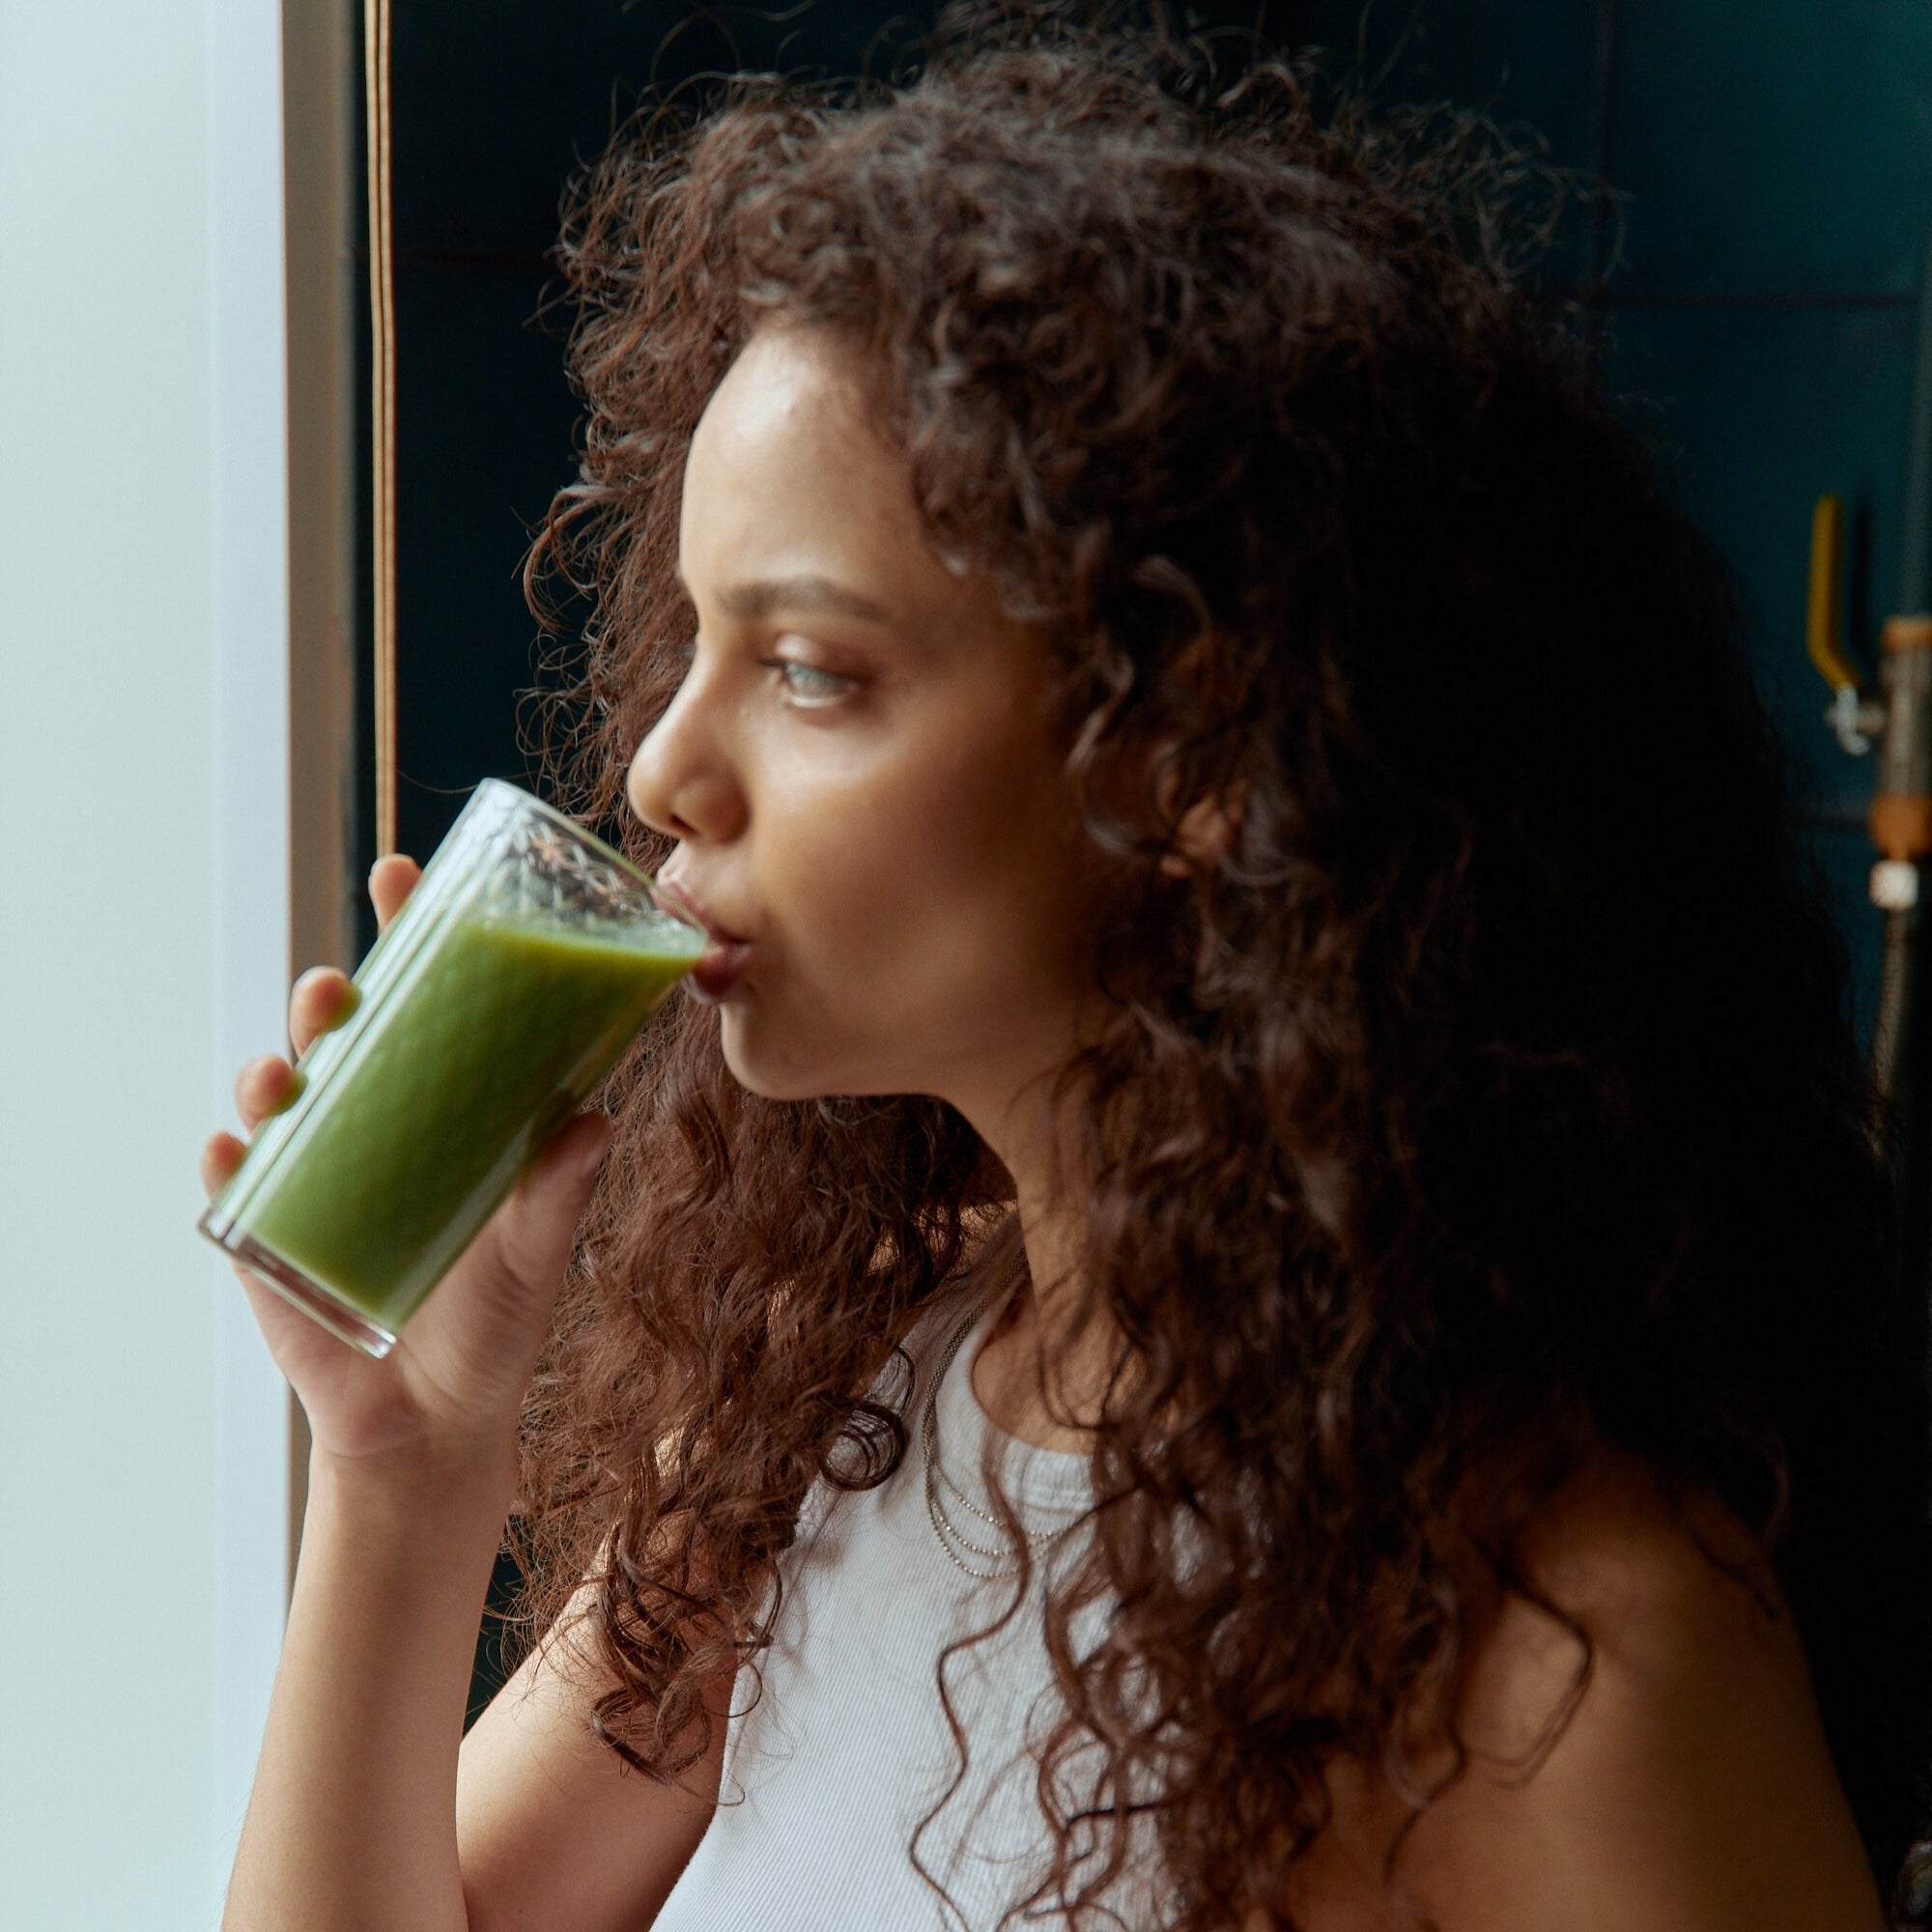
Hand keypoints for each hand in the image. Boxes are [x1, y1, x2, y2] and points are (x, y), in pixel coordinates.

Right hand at [200, 854, 610, 1489]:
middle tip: (340, 986)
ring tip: (287, 1066)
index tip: (403, 872)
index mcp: (443, 1110)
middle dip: (330, 997)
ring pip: (280, 1096)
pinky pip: (237, 1187)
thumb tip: (595, 1123)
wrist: (437, 1425)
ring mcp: (315, 1176)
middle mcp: (374, 1127)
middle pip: (340, 1035)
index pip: (424, 1005)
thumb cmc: (494, 1322)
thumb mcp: (535, 1253)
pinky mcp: (269, 1238)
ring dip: (275, 1068)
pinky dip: (231, 1162)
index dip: (410, 936)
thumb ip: (559, 1193)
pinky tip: (236, 1148)